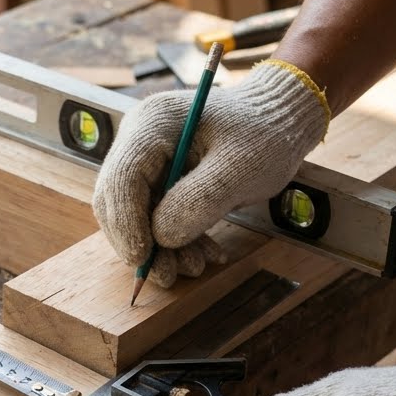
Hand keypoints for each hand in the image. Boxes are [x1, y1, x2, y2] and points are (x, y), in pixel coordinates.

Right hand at [93, 61, 328, 288]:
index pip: (123, 177)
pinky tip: (202, 253)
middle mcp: (139, 137)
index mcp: (153, 123)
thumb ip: (199, 201)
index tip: (143, 259)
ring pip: (134, 213)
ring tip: (196, 266)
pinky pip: (153, 215)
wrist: (278, 119)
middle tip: (168, 275)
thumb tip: (161, 237)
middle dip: (140, 242)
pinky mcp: (158, 175)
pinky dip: (174, 238)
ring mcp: (146, 157)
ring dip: (160, 247)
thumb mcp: (240, 169)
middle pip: (117, 199)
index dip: (127, 222)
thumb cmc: (265, 136)